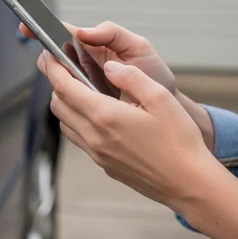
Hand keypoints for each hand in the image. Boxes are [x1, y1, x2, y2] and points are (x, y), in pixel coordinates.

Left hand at [20, 21, 215, 150]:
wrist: (188, 183)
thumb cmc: (179, 142)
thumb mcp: (160, 97)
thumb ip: (130, 77)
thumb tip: (109, 67)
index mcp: (105, 116)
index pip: (64, 87)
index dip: (53, 68)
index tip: (49, 55)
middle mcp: (95, 136)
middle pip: (58, 105)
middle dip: (57, 84)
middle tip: (65, 69)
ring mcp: (97, 153)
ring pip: (66, 123)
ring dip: (66, 104)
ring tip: (80, 89)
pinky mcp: (104, 165)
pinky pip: (79, 139)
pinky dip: (77, 122)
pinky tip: (96, 115)